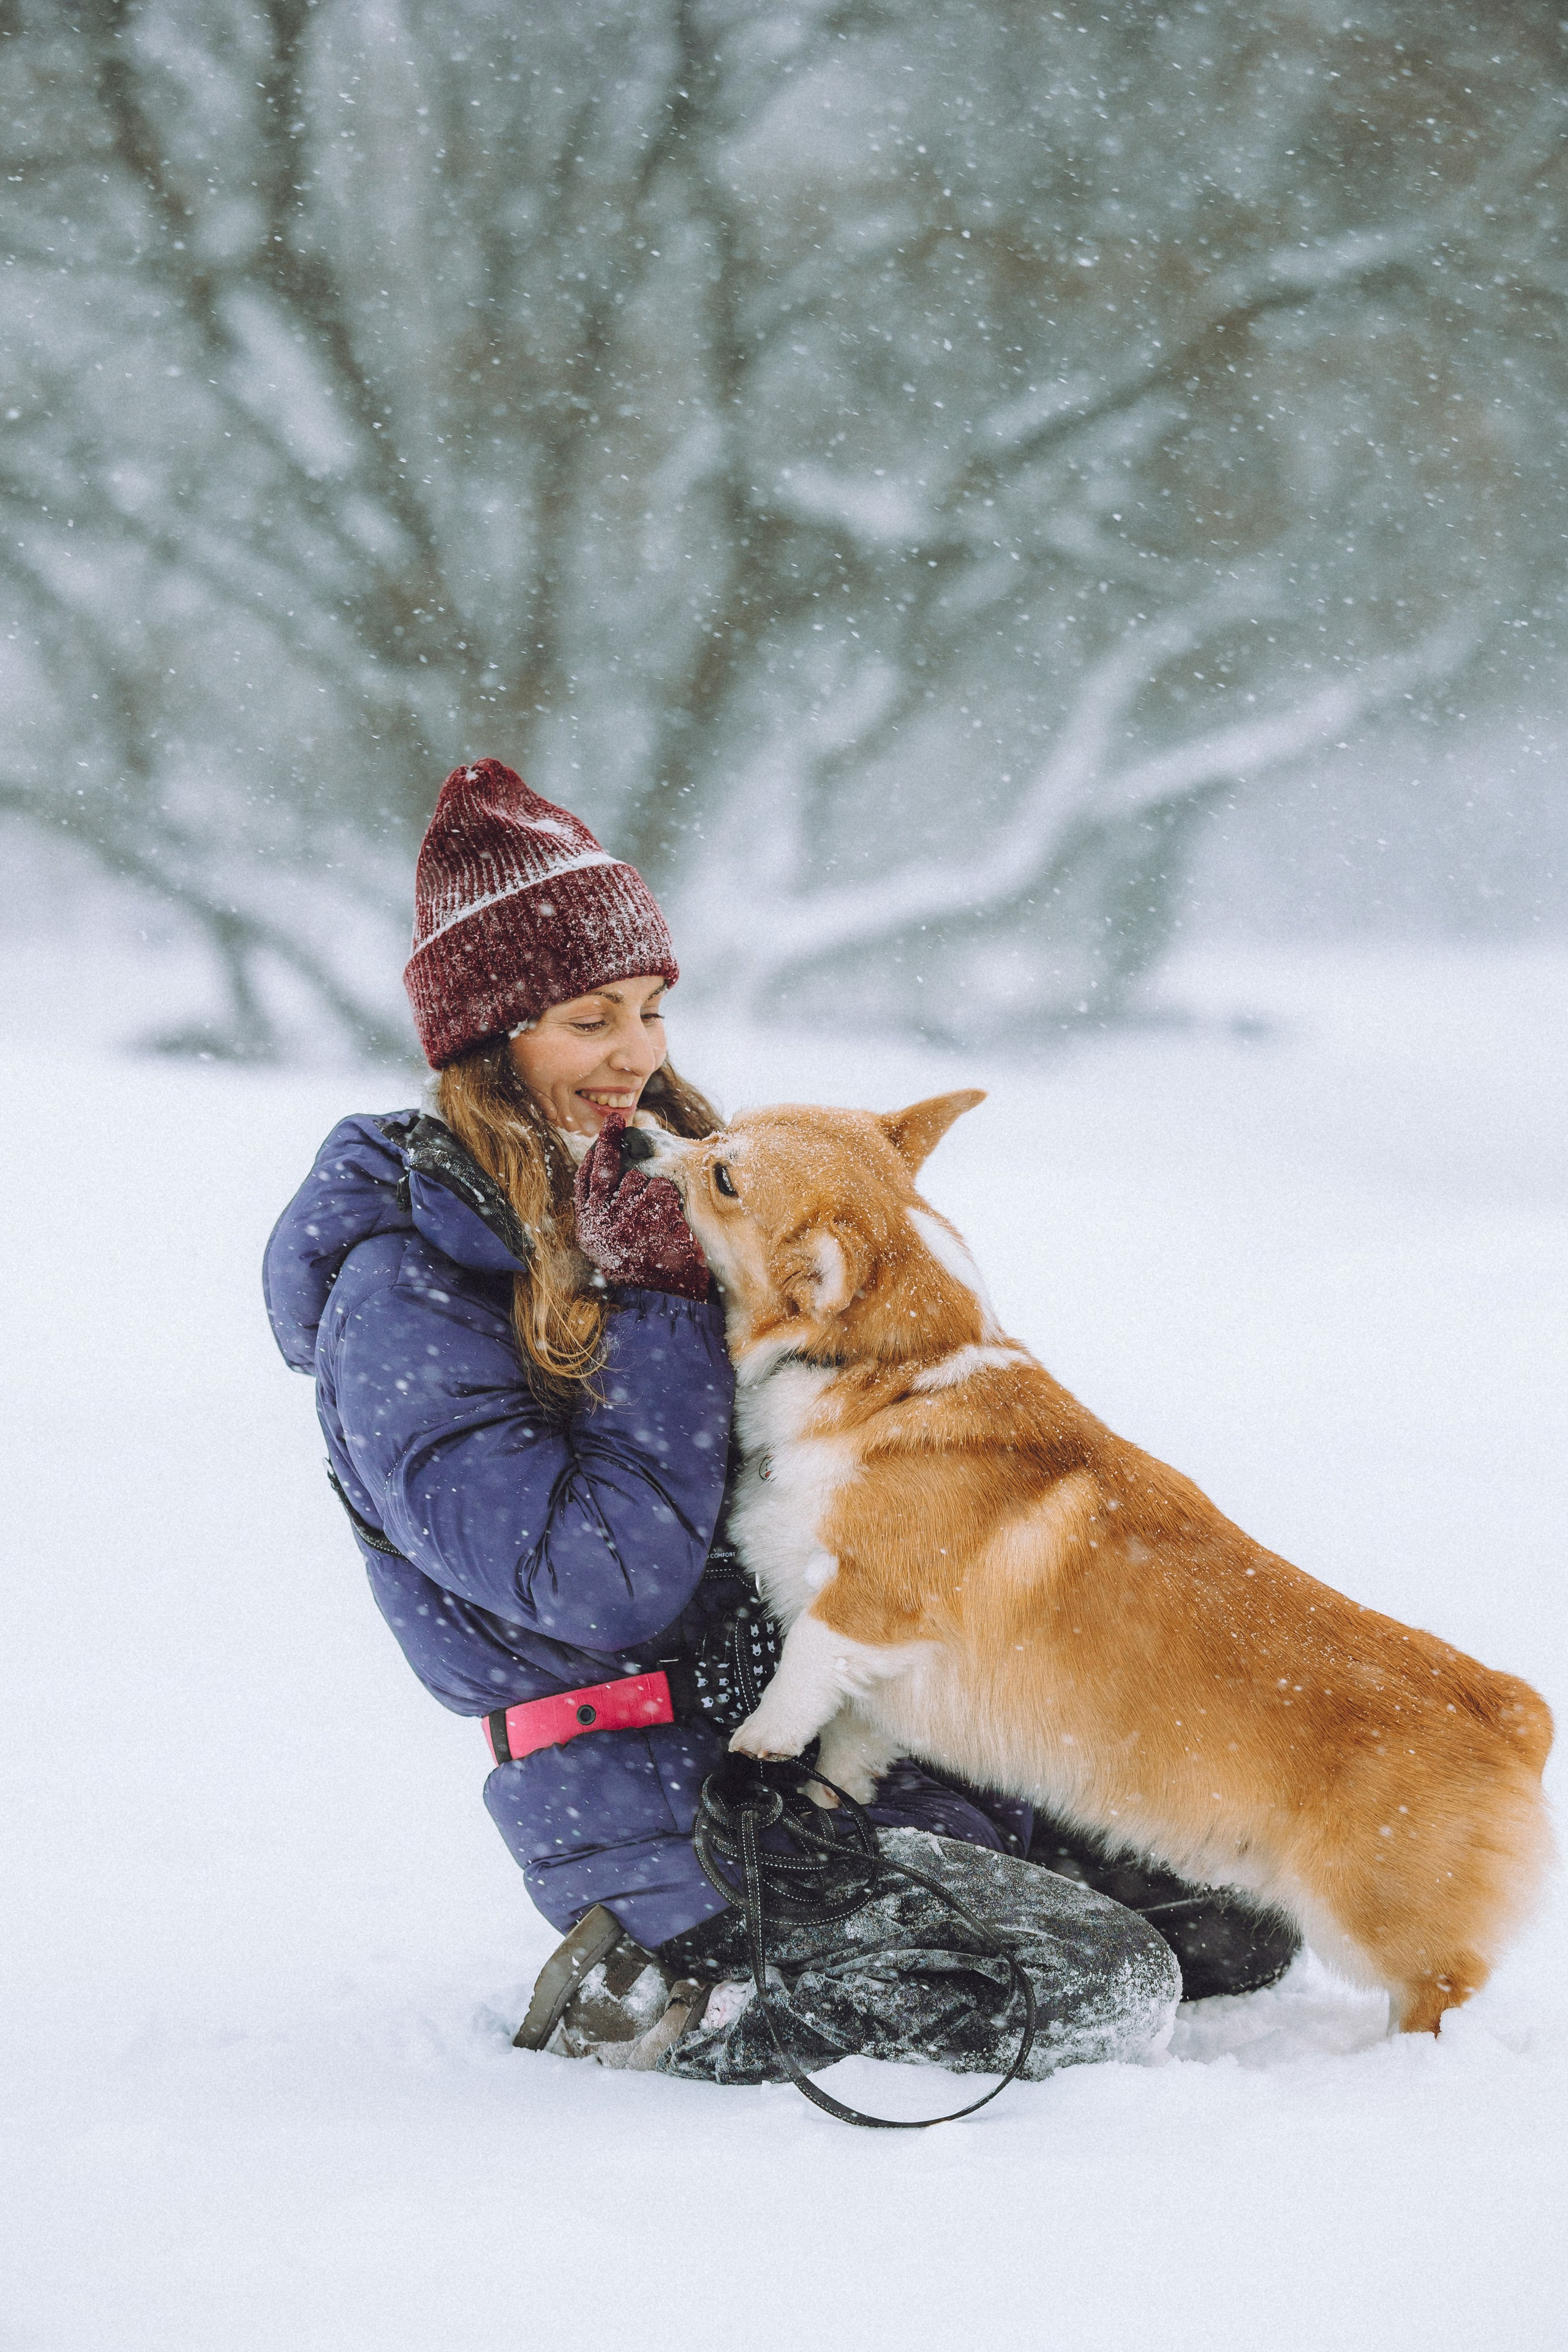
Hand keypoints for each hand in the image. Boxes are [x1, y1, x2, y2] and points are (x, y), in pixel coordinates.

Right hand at [573, 1114, 710, 1300]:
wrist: (664, 1300)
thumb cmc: (640, 1265)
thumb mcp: (612, 1240)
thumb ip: (605, 1209)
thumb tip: (609, 1168)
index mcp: (588, 1226)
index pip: (583, 1181)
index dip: (591, 1155)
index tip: (601, 1133)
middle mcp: (599, 1223)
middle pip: (603, 1170)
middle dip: (609, 1142)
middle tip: (615, 1121)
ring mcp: (623, 1223)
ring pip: (636, 1179)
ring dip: (650, 1185)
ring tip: (657, 1211)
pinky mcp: (651, 1225)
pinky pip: (661, 1189)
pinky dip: (669, 1194)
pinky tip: (671, 1210)